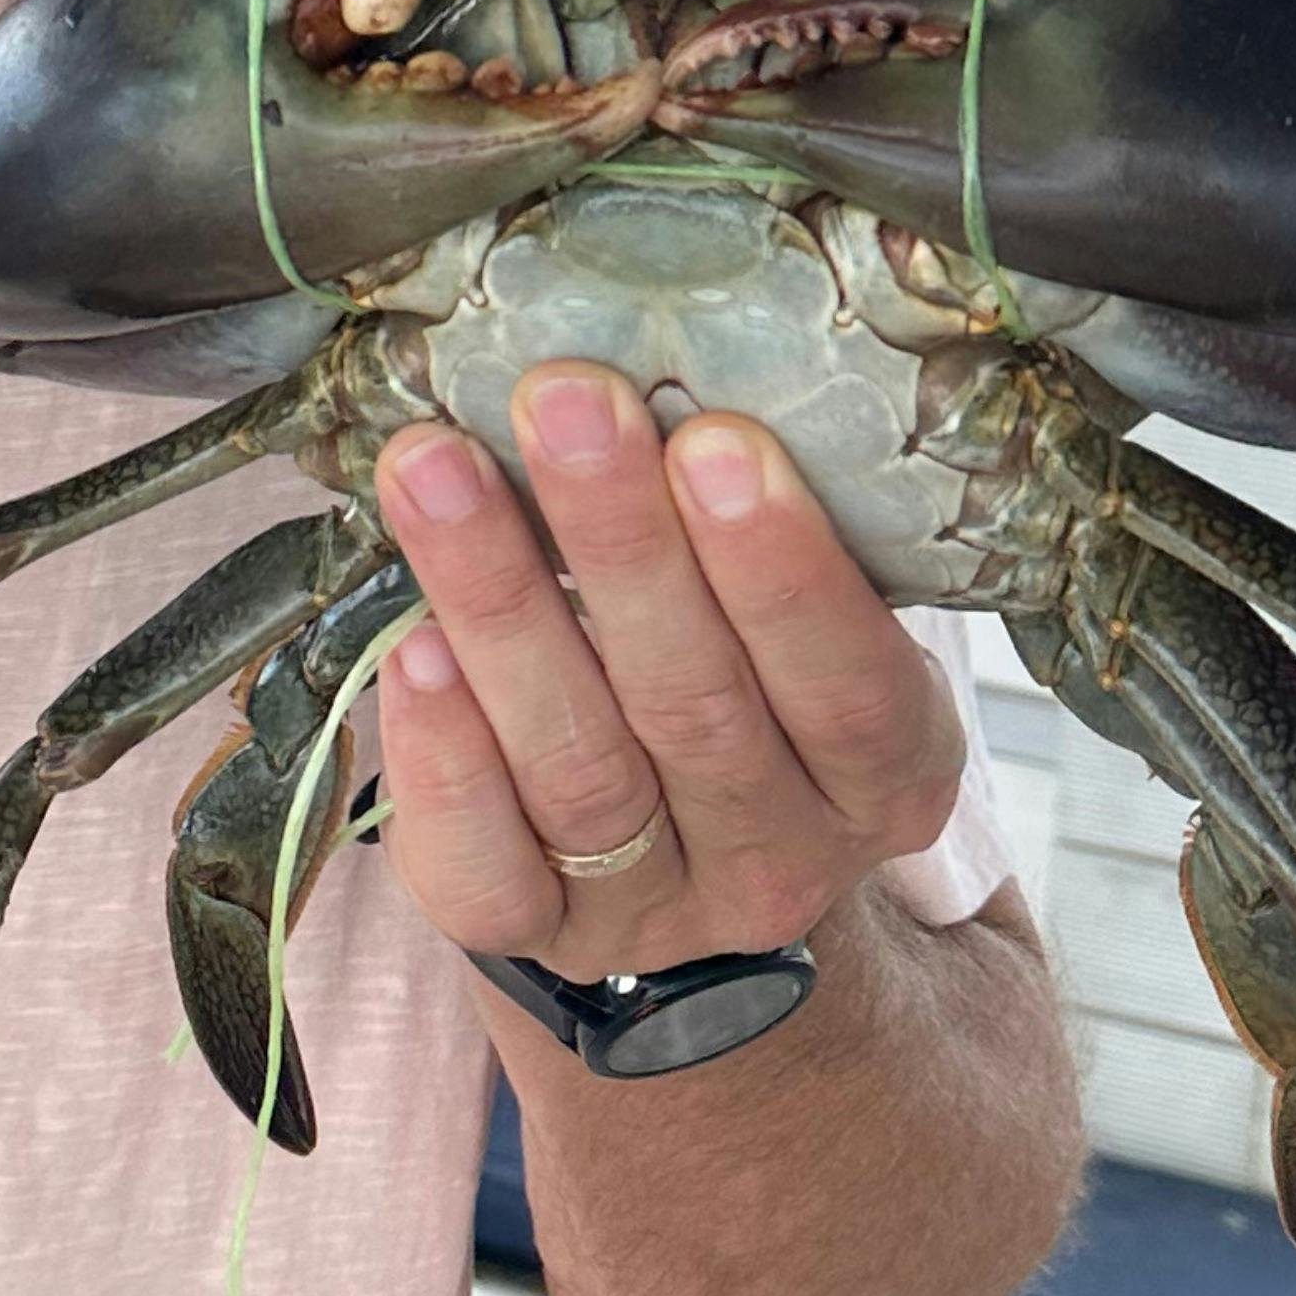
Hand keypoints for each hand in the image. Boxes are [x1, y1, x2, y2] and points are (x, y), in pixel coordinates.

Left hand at [368, 365, 970, 977]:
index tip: (715, 437)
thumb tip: (654, 358)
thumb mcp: (790, 606)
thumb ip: (746, 523)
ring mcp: (656, 912)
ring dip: (499, 603)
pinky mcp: (535, 937)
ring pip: (578, 767)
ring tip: (432, 468)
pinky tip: (411, 646)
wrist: (675, 856)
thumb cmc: (741, 672)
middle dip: (620, 541)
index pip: (849, 688)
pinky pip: (485, 867)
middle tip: (561, 400)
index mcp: (884, 773)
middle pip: (696, 707)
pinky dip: (445, 755)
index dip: (783, 569)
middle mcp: (780, 857)